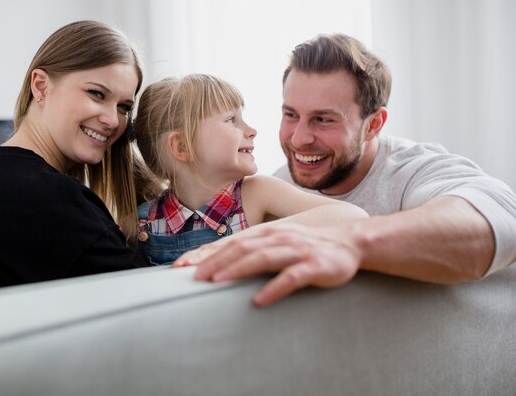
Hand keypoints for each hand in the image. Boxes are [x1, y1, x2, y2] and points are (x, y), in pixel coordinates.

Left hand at [175, 223, 361, 306]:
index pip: (231, 242)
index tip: (182, 266)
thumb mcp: (279, 244)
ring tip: (217, 282)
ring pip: (262, 258)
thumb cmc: (307, 247)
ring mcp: (297, 251)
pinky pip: (292, 278)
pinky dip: (274, 288)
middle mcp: (279, 238)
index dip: (207, 253)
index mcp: (267, 233)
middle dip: (216, 261)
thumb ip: (254, 251)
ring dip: (238, 269)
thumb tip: (222, 266)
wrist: (350, 243)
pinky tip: (260, 300)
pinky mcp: (314, 266)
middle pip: (242, 248)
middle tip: (194, 276)